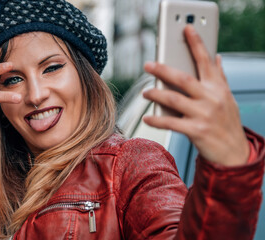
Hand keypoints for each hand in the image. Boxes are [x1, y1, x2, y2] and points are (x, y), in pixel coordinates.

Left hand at [142, 25, 248, 165]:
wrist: (234, 152)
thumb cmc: (227, 122)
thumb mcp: (227, 97)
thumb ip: (219, 77)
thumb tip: (217, 57)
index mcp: (217, 87)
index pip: (206, 60)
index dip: (196, 43)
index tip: (186, 29)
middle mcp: (211, 98)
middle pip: (183, 78)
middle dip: (163, 70)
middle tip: (148, 65)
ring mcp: (204, 115)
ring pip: (173, 99)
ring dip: (156, 94)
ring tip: (145, 93)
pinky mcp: (197, 131)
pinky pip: (171, 123)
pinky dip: (157, 120)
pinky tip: (147, 118)